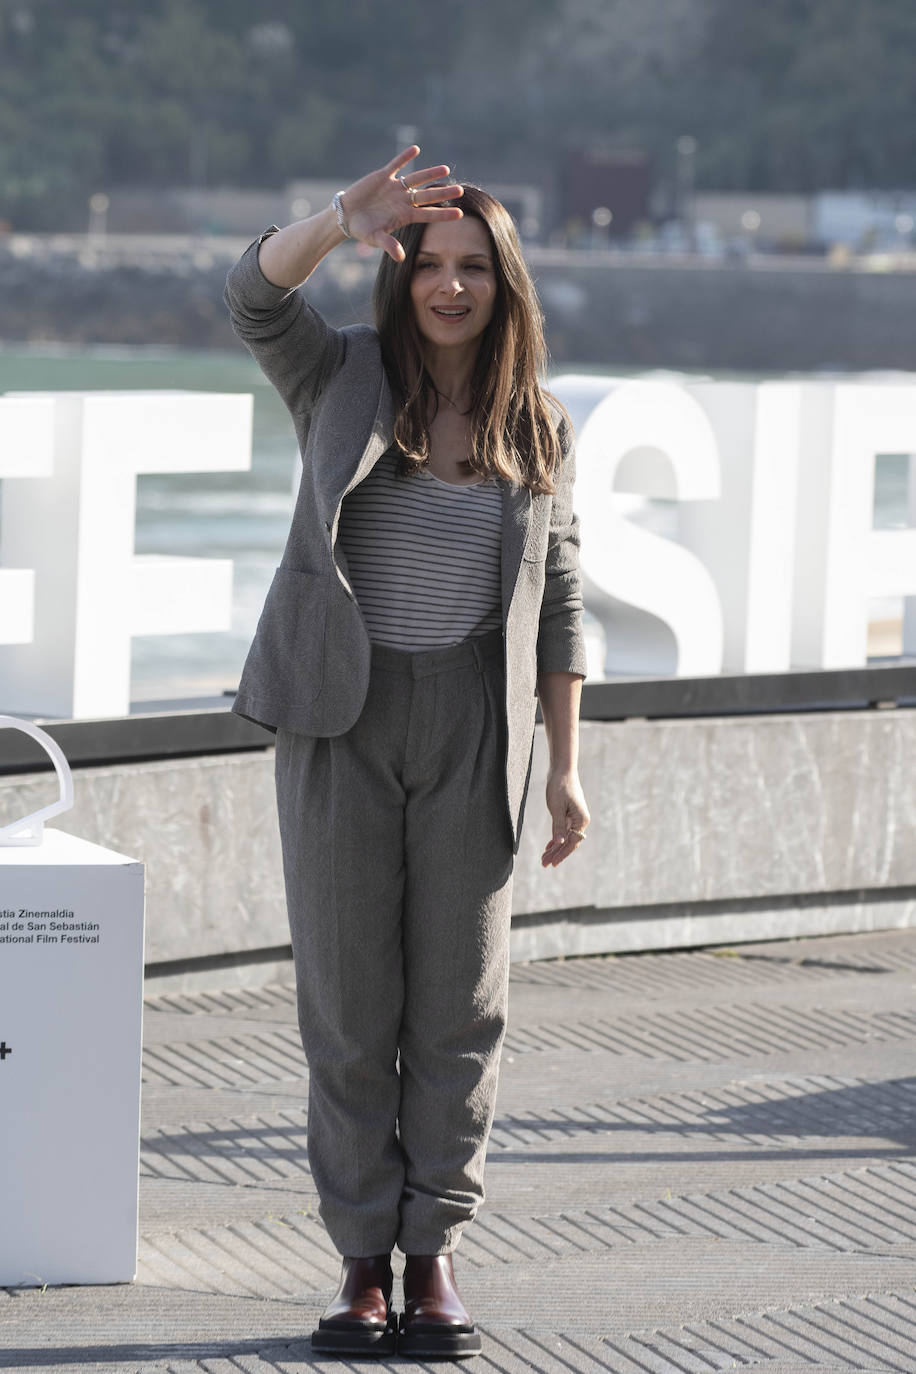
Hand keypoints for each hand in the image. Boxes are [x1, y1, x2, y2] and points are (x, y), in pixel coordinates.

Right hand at [340, 146, 462, 261]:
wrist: (347, 215)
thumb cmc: (362, 229)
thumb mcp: (375, 238)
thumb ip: (389, 245)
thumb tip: (401, 258)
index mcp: (404, 216)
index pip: (428, 215)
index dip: (443, 214)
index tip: (460, 214)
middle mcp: (403, 201)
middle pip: (427, 196)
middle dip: (443, 193)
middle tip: (460, 190)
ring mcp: (395, 188)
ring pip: (416, 179)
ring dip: (430, 174)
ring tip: (445, 169)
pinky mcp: (383, 177)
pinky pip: (396, 165)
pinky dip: (404, 157)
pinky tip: (416, 150)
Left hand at [540, 769, 589, 867]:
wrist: (562, 770)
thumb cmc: (560, 786)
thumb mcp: (556, 807)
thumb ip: (558, 826)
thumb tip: (559, 842)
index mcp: (581, 820)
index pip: (572, 842)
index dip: (561, 854)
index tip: (551, 863)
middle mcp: (581, 821)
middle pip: (569, 842)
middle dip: (557, 853)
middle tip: (544, 864)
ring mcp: (575, 818)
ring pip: (565, 837)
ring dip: (555, 848)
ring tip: (544, 858)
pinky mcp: (569, 814)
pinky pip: (564, 830)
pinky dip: (556, 838)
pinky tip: (549, 846)